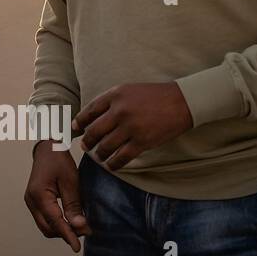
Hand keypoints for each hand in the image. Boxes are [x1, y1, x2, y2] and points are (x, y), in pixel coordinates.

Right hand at [24, 141, 90, 252]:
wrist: (48, 147)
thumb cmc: (59, 160)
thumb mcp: (71, 181)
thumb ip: (74, 205)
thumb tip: (79, 227)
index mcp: (39, 195)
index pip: (55, 222)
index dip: (68, 235)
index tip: (77, 247)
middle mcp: (31, 200)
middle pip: (47, 228)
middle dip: (65, 233)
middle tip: (85, 229)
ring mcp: (30, 201)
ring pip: (45, 226)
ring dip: (61, 229)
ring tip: (78, 223)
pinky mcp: (33, 201)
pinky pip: (44, 219)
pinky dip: (56, 222)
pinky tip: (69, 218)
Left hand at [73, 82, 193, 170]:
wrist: (181, 102)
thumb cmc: (153, 95)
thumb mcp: (128, 90)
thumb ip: (110, 101)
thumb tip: (92, 115)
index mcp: (114, 95)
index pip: (89, 111)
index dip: (79, 122)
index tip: (75, 128)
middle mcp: (119, 111)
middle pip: (94, 131)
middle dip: (86, 141)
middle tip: (84, 146)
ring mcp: (130, 127)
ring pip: (105, 146)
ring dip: (99, 154)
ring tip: (98, 156)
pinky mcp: (142, 141)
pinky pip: (122, 157)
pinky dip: (114, 163)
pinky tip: (111, 165)